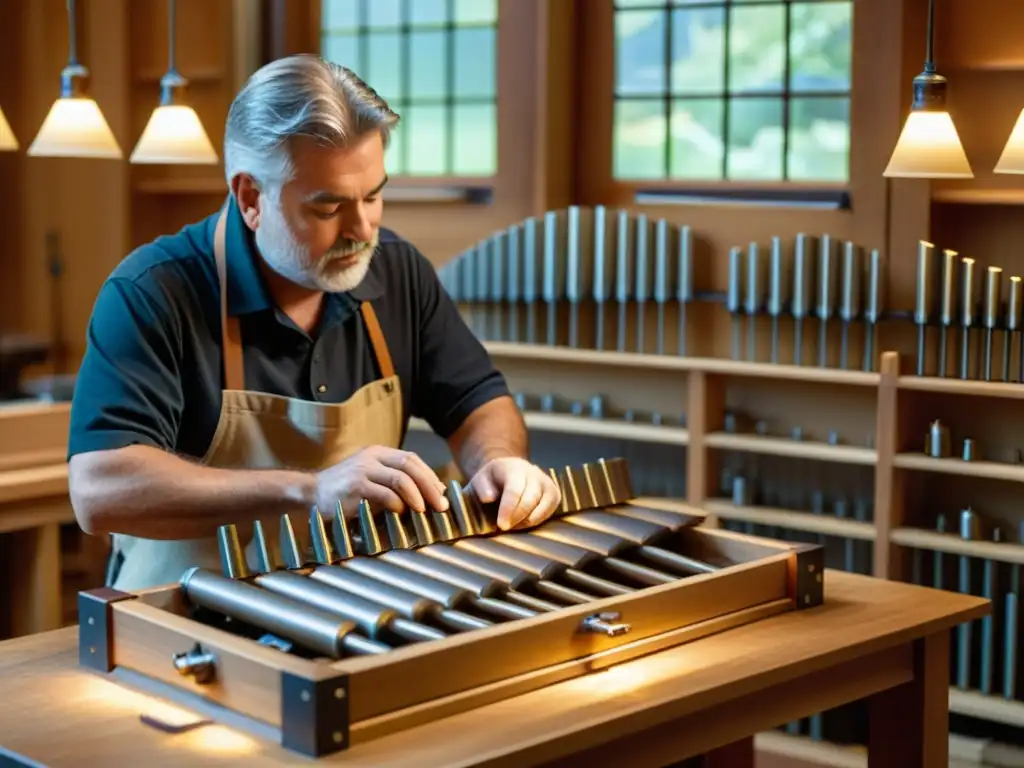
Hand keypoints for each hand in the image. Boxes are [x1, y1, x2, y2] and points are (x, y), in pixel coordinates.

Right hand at [315, 446, 447, 516]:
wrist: (311, 494)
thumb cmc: (344, 491)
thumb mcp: (370, 477)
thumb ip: (393, 480)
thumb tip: (428, 494)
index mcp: (378, 453)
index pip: (411, 459)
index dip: (429, 475)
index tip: (441, 493)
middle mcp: (371, 457)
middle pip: (410, 466)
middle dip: (429, 486)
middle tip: (441, 504)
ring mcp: (363, 470)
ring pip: (400, 478)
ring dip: (417, 495)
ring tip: (424, 509)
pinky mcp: (355, 487)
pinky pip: (384, 494)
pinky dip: (397, 504)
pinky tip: (402, 513)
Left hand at [467, 457, 560, 529]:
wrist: (505, 472)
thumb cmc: (491, 481)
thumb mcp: (479, 481)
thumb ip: (481, 488)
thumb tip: (489, 498)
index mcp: (513, 467)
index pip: (514, 489)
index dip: (508, 509)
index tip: (501, 524)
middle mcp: (533, 472)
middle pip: (531, 497)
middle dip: (518, 517)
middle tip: (505, 528)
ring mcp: (545, 481)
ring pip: (544, 503)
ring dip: (529, 519)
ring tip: (514, 525)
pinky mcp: (553, 492)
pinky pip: (552, 507)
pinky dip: (540, 518)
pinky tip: (525, 523)